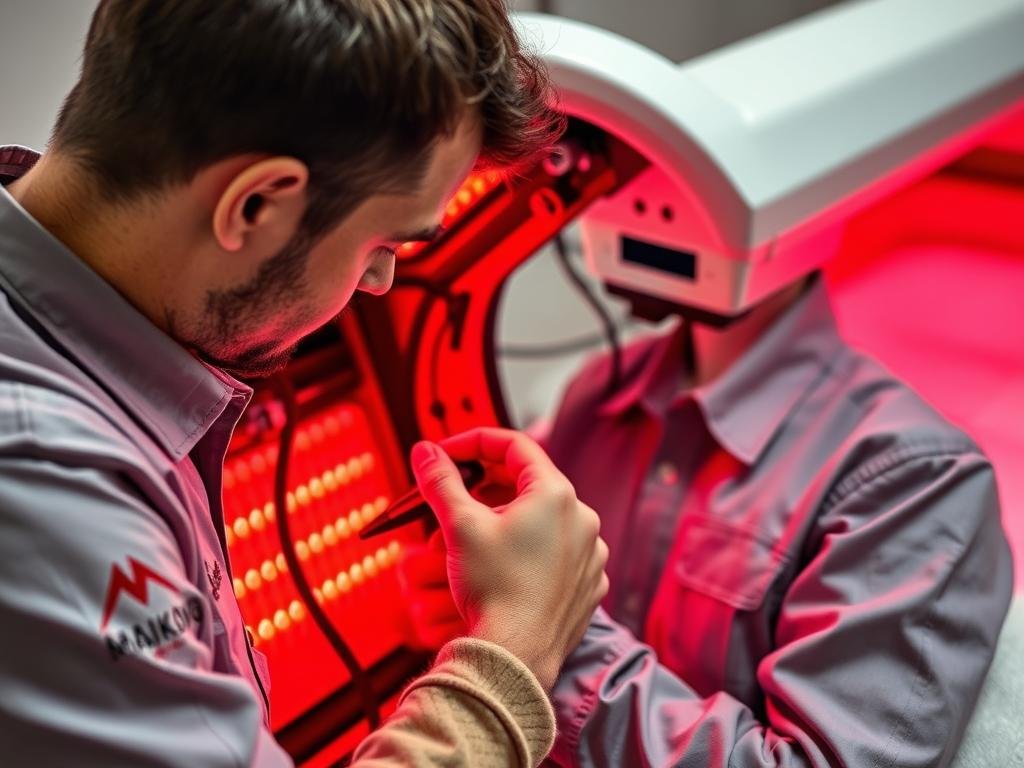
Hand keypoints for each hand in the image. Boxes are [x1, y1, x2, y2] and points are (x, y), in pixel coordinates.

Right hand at [410, 428, 608, 690]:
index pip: (514, 445)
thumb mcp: (459, 525)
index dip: (474, 443)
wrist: (516, 657)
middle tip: (456, 496)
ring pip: (544, 520)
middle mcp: (583, 518)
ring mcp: (590, 554)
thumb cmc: (493, 590)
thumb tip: (425, 452)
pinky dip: (530, 551)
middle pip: (529, 482)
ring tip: (475, 538)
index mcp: (556, 494)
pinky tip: (505, 567)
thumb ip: (441, 480)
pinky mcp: (589, 584)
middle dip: (487, 486)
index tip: (446, 456)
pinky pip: (558, 553)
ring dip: (508, 519)